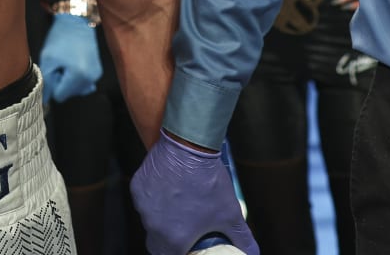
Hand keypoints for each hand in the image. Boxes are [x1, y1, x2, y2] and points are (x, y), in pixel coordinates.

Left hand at [38, 13, 101, 103]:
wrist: (76, 21)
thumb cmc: (60, 37)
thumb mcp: (48, 59)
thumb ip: (46, 83)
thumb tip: (45, 101)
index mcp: (79, 76)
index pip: (59, 96)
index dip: (53, 83)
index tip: (55, 68)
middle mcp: (91, 78)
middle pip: (69, 94)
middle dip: (62, 81)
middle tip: (60, 63)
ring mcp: (96, 75)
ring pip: (75, 89)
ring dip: (68, 79)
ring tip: (67, 61)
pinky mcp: (97, 71)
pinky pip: (82, 82)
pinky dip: (76, 76)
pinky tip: (74, 61)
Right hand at [130, 131, 258, 254]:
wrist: (189, 146)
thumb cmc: (209, 182)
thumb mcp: (231, 214)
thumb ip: (242, 239)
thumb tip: (253, 253)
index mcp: (174, 239)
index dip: (180, 254)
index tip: (187, 247)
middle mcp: (154, 226)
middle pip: (156, 244)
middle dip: (167, 242)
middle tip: (182, 231)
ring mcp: (143, 207)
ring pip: (149, 220)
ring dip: (161, 218)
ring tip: (179, 204)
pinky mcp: (137, 188)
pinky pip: (143, 200)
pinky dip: (154, 199)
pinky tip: (167, 188)